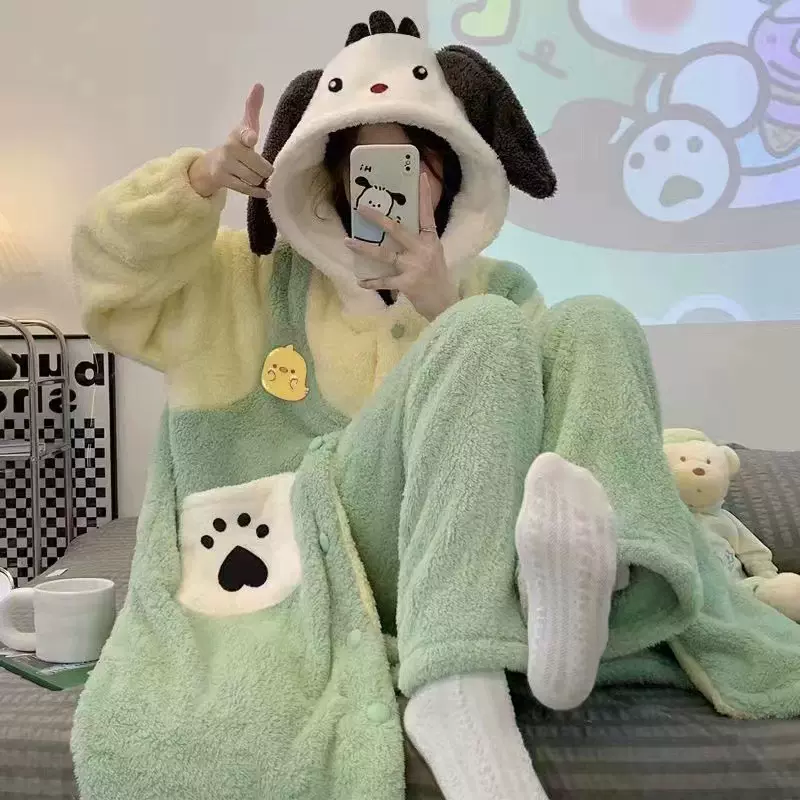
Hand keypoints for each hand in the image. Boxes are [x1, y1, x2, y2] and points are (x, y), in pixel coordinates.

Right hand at [188, 84, 272, 198]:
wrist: (211, 165)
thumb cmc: (236, 145)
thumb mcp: (244, 126)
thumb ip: (252, 108)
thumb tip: (259, 85)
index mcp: (237, 136)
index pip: (243, 134)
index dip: (248, 136)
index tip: (251, 137)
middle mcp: (230, 150)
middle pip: (259, 166)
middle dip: (264, 169)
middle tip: (262, 167)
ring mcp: (226, 167)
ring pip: (254, 179)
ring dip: (259, 180)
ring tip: (257, 176)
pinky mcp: (225, 181)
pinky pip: (246, 189)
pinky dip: (258, 192)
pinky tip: (266, 192)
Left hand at [345, 174, 459, 320]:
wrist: (445, 304)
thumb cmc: (438, 278)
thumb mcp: (434, 255)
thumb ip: (420, 242)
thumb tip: (399, 230)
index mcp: (431, 241)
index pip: (427, 214)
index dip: (424, 195)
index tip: (421, 176)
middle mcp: (422, 250)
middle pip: (397, 230)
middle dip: (377, 218)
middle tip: (361, 208)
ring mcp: (414, 266)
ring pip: (384, 254)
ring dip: (364, 248)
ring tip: (348, 242)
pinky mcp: (407, 283)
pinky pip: (384, 281)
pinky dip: (371, 282)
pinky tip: (360, 282)